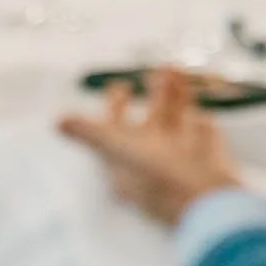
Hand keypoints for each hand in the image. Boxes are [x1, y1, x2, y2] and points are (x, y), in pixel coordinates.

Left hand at [58, 67, 242, 225]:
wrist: (208, 198)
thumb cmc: (158, 177)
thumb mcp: (117, 150)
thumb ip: (90, 133)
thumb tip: (56, 121)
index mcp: (125, 164)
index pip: (116, 132)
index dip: (116, 108)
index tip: (120, 87)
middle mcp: (151, 160)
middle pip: (150, 122)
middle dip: (153, 93)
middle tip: (157, 68)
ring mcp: (179, 156)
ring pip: (174, 119)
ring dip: (173, 92)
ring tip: (174, 67)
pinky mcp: (204, 152)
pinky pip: (198, 123)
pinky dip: (194, 104)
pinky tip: (195, 88)